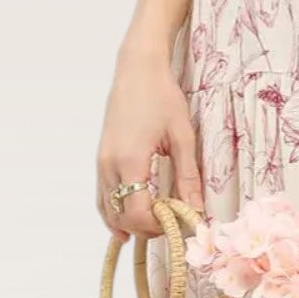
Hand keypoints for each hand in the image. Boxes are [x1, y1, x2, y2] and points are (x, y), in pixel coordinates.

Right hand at [95, 43, 204, 238]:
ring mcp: (101, 163)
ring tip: (156, 224)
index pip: (137, 214)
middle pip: (121, 217)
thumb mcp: (182, 137)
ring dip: (131, 222)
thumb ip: (188, 177)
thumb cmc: (161, 97)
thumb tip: (197, 211)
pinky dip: (114, 213)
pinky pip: (102, 197)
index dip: (159, 226)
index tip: (181, 221)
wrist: (137, 70)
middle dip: (147, 227)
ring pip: (108, 210)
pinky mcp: (101, 158)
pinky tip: (126, 224)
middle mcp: (109, 166)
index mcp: (130, 161)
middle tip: (173, 222)